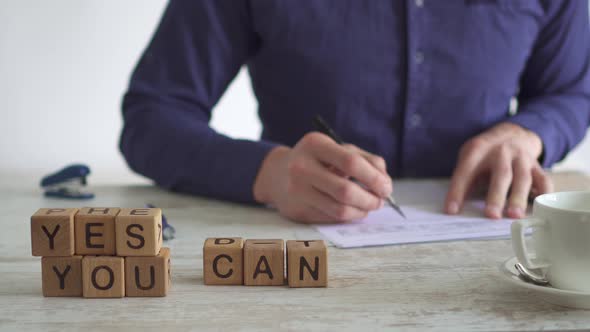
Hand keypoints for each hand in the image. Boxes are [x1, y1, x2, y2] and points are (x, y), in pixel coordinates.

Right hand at [253, 132, 392, 222]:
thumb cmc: (318, 160)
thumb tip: (384, 183)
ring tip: (369, 206)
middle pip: (345, 191)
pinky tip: (353, 210)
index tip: (386, 187)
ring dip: (362, 211)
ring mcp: (297, 190)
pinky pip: (331, 218)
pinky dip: (349, 216)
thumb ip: (366, 160)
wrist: (278, 174)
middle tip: (380, 201)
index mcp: (315, 144)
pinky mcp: (297, 210)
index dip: (373, 178)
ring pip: (339, 210)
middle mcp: (301, 167)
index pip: (350, 162)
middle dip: (370, 199)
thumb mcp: (338, 149)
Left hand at [445, 122, 552, 218]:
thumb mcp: (469, 158)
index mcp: (478, 150)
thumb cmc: (485, 153)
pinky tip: (540, 208)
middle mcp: (501, 152)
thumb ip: (463, 180)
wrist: (512, 133)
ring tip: (515, 215)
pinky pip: (544, 180)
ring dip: (519, 197)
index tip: (451, 210)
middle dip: (496, 196)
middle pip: (500, 174)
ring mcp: (521, 158)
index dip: (457, 191)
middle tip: (491, 215)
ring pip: (523, 178)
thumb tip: (455, 208)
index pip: (466, 172)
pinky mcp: (536, 166)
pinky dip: (543, 194)